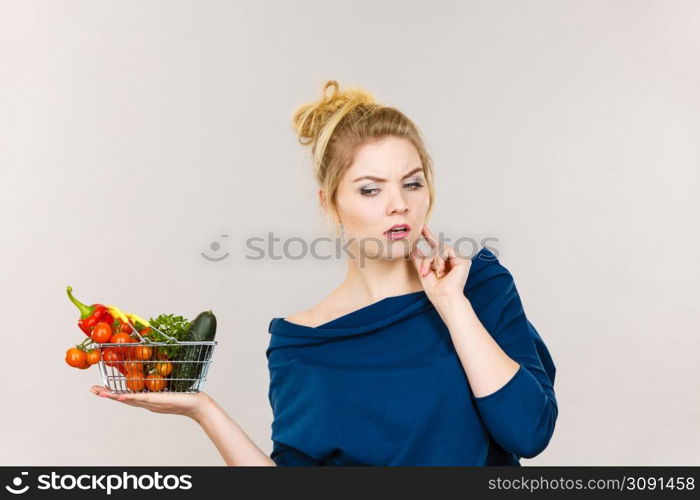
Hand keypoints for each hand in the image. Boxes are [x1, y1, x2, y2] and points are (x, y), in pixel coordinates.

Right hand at [90, 385, 212, 421]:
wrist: (197, 405)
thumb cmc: (187, 394)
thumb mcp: (172, 384)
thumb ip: (164, 378)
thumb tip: (160, 363)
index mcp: (149, 399)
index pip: (129, 395)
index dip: (114, 391)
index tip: (101, 387)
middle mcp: (147, 402)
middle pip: (123, 398)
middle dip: (107, 394)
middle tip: (93, 389)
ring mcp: (151, 403)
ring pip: (128, 399)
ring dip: (112, 396)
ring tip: (99, 392)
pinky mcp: (157, 401)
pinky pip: (140, 399)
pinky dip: (129, 397)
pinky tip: (118, 396)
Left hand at [410, 224, 470, 301]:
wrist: (444, 297)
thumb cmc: (435, 290)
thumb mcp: (423, 271)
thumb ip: (419, 259)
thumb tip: (414, 246)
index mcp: (443, 262)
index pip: (434, 245)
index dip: (427, 234)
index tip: (421, 225)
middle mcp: (452, 259)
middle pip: (436, 247)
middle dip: (427, 259)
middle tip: (424, 272)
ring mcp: (458, 259)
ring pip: (439, 249)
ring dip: (432, 261)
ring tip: (434, 273)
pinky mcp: (463, 259)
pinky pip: (446, 251)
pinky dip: (440, 261)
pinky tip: (442, 272)